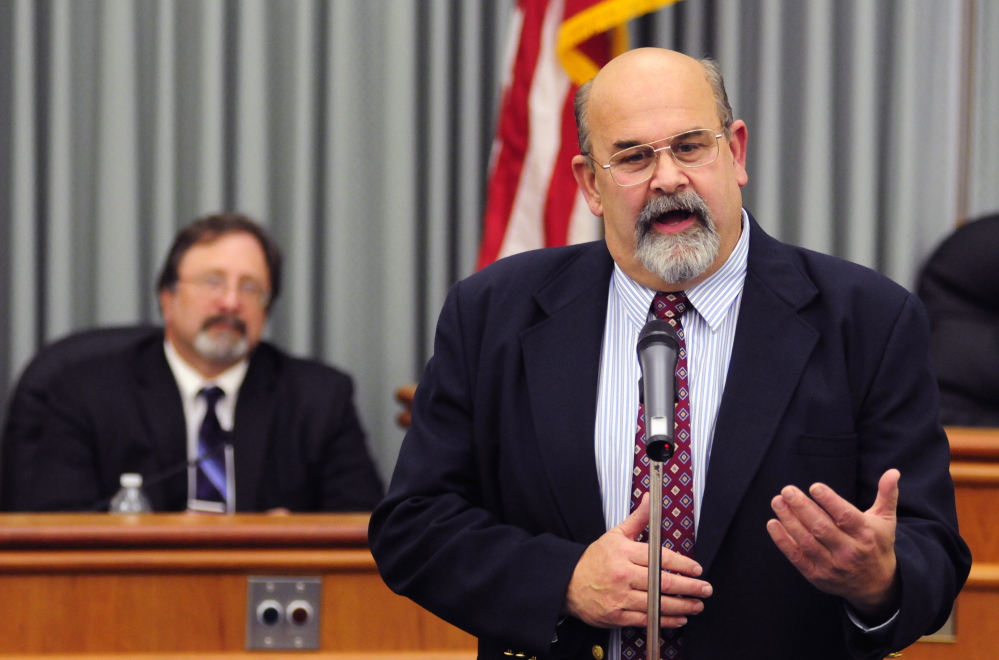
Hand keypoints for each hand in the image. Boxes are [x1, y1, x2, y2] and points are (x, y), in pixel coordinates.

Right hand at [563, 493, 712, 628]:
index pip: (660, 558)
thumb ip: (638, 519)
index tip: (696, 569)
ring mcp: (620, 597)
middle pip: (662, 582)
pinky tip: (679, 618)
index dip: (682, 565)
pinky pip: (647, 619)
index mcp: (624, 553)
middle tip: (705, 588)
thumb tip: (649, 499)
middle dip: (689, 587)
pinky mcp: (617, 616)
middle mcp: (623, 575)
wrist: (568, 583)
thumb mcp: (615, 535)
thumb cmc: (594, 560)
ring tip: (697, 605)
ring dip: (682, 606)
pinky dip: (665, 620)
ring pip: (657, 603)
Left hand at [767, 469, 900, 620]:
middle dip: (802, 507)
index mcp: (866, 534)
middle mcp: (849, 551)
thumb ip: (886, 494)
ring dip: (789, 520)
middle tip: (787, 490)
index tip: (814, 487)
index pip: (845, 516)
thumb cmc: (877, 544)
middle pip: (822, 528)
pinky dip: (783, 541)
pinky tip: (773, 524)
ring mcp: (832, 565)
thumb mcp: (886, 520)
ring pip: (806, 541)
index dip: (829, 501)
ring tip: (777, 502)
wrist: (877, 585)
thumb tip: (892, 471)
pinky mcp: (817, 576)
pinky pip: (797, 557)